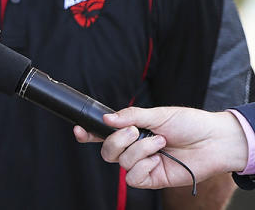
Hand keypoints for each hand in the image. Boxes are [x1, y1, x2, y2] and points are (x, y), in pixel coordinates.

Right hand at [73, 106, 248, 188]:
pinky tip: (159, 159)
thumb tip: (106, 119)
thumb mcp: (157, 113)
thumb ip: (130, 116)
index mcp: (131, 131)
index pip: (103, 134)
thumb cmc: (188, 123)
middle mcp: (133, 148)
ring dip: (139, 149)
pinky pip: (134, 177)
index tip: (79, 129)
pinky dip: (144, 165)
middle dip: (117, 140)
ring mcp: (142, 164)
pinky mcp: (152, 179)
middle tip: (135, 131)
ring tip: (160, 142)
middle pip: (106, 151)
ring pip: (121, 162)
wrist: (213, 141)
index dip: (87, 133)